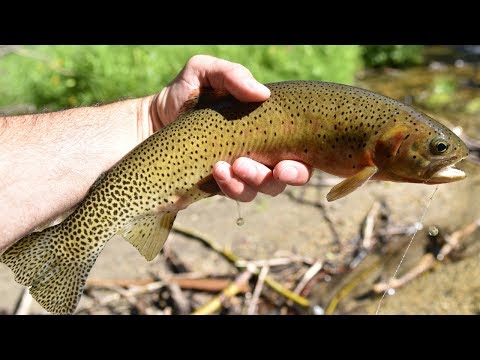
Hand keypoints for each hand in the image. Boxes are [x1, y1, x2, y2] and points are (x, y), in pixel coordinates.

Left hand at [152, 55, 311, 200]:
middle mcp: (259, 152)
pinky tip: (217, 171)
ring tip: (230, 165)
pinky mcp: (221, 185)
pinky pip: (237, 193)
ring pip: (263, 189)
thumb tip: (262, 94)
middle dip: (284, 177)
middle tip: (269, 168)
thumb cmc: (184, 93)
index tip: (287, 163)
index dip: (302, 162)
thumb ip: (232, 75)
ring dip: (253, 181)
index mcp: (266, 126)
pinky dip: (231, 186)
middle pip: (287, 176)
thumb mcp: (203, 73)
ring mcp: (241, 171)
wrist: (153, 120)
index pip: (298, 149)